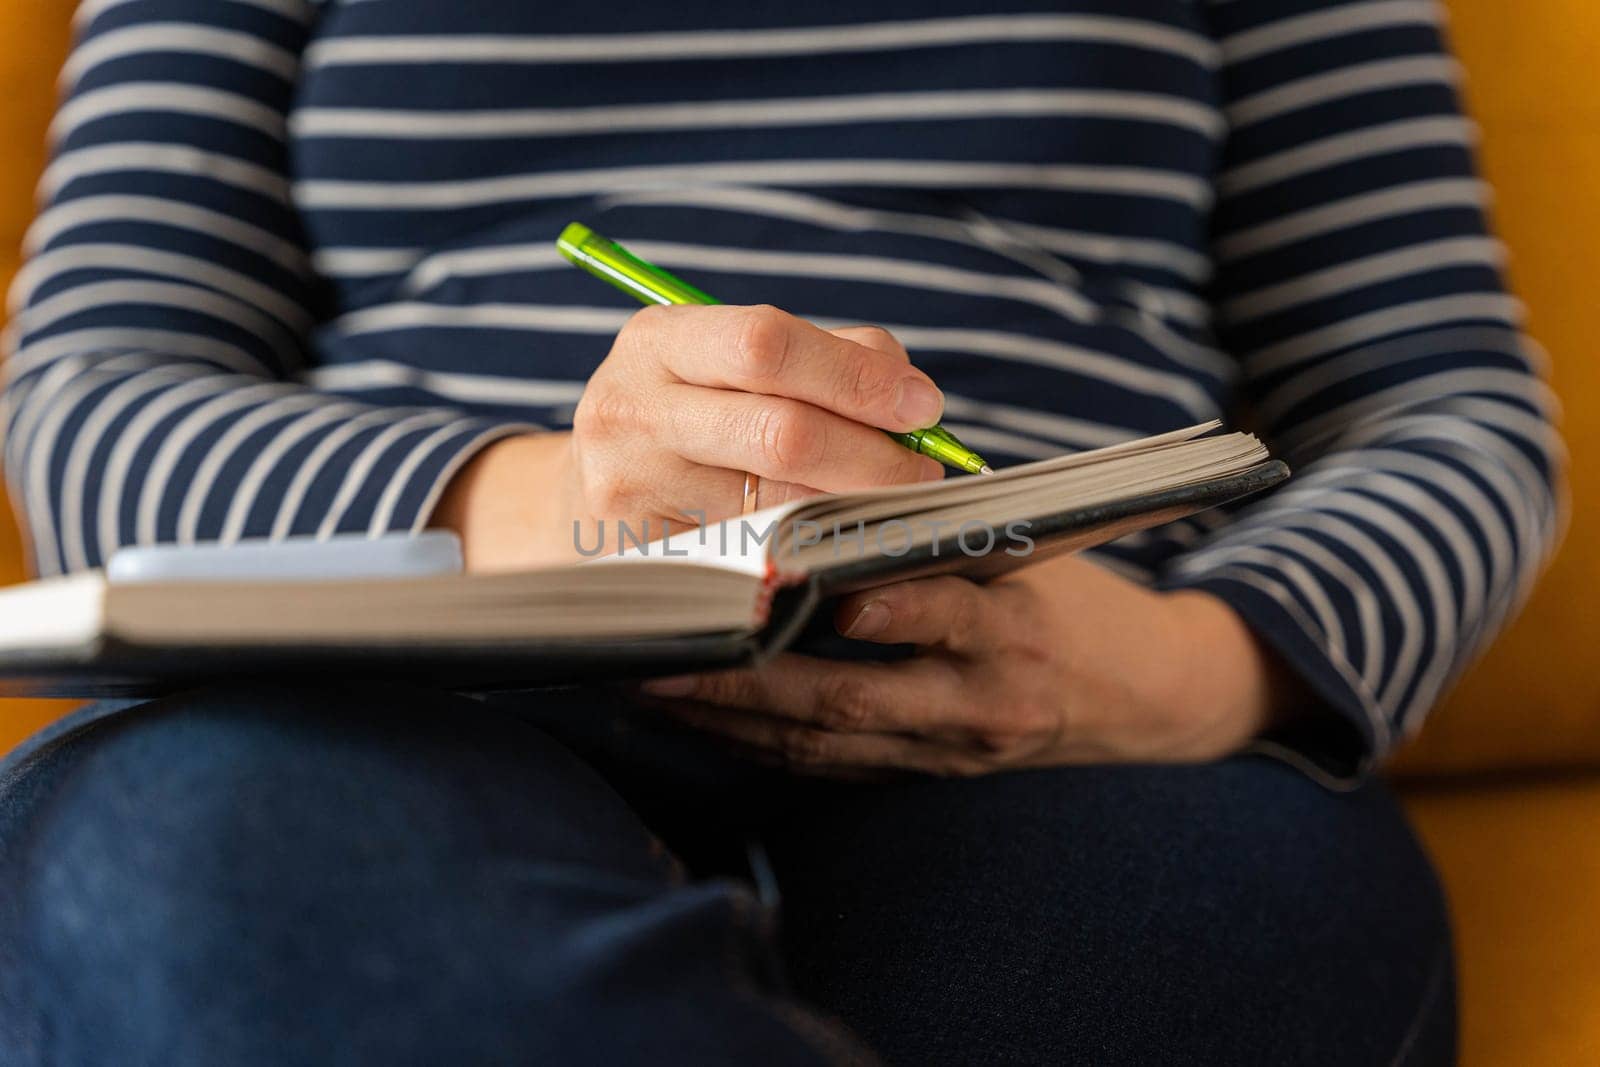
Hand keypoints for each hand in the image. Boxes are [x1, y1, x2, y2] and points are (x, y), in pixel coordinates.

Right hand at [432, 306, 945, 569]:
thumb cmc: (692, 419)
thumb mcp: (733, 365)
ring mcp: (628, 488)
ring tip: (885, 506)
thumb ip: (830, 357)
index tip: (920, 407)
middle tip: (923, 475)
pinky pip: (754, 556)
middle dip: (873, 456)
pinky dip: (811, 550)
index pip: (767, 344)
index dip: (855, 377)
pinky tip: (834, 542)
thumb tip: (912, 398)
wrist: (581, 498)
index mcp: (660, 340)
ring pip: (778, 506)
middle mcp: (631, 408)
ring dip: (852, 509)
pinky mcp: (638, 557)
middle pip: (781, 433)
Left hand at [637, 555, 1300, 776]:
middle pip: (846, 696)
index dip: (833, 602)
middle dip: (745, 677)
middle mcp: (982, 698)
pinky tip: (697, 716)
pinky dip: (759, 743)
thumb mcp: (1029, 545)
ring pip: (825, 741)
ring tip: (653, 682)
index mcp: (1012, 623)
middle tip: (662, 649)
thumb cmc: (1071, 596)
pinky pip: (831, 767)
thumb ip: (940, 527)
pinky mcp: (928, 774)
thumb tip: (820, 487)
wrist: (1145, 694)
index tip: (758, 580)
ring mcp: (953, 749)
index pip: (920, 612)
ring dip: (732, 717)